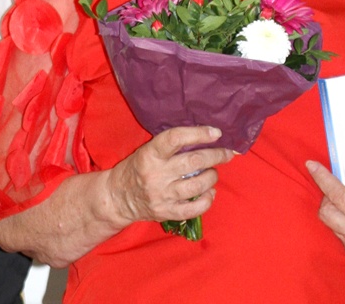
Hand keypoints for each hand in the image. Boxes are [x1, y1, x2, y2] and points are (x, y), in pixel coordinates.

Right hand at [105, 126, 233, 225]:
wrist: (118, 197)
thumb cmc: (136, 168)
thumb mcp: (146, 151)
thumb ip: (170, 146)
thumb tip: (203, 138)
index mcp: (150, 154)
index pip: (176, 139)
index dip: (198, 133)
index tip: (215, 132)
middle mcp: (156, 174)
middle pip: (194, 162)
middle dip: (216, 155)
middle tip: (227, 153)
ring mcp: (162, 195)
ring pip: (198, 185)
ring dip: (212, 177)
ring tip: (213, 172)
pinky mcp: (167, 212)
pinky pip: (194, 208)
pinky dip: (208, 199)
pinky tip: (210, 192)